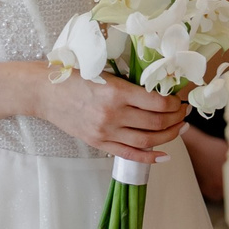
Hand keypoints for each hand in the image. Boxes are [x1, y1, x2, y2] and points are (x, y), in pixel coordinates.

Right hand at [37, 71, 192, 164]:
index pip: (157, 102)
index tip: (180, 99)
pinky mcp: (98, 143)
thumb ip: (130, 83)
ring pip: (147, 140)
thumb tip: (160, 88)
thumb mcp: (104, 71)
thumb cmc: (74, 75)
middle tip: (184, 113)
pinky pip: (129, 154)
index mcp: (116, 92)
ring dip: (169, 136)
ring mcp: (105, 132)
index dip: (174, 103)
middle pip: (156, 122)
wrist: (45, 92)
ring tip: (179, 129)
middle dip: (176, 118)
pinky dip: (149, 157)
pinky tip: (164, 155)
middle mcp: (112, 114)